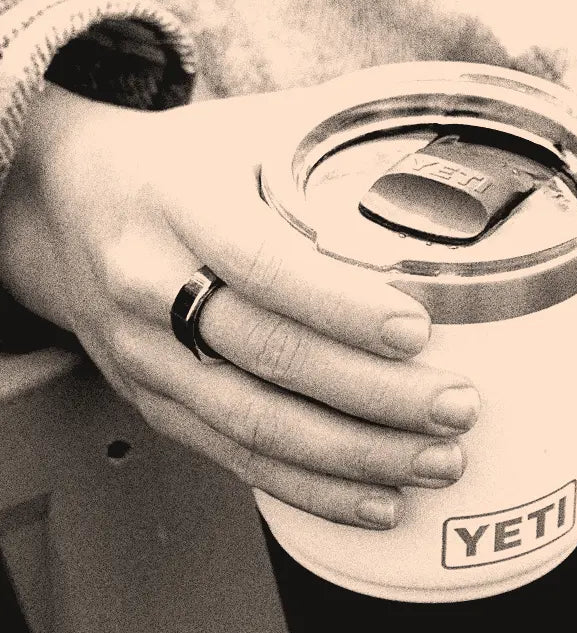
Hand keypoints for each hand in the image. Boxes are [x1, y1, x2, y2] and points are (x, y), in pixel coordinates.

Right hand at [0, 84, 479, 527]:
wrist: (63, 205)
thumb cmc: (171, 168)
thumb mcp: (233, 133)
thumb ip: (324, 146)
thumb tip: (438, 159)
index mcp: (177, 204)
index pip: (264, 264)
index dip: (341, 306)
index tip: (417, 332)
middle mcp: (151, 286)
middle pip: (270, 357)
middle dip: (375, 394)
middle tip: (456, 405)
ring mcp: (147, 356)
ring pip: (257, 423)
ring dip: (355, 454)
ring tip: (436, 460)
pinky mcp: (154, 401)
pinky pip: (233, 456)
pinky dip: (308, 487)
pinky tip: (372, 499)